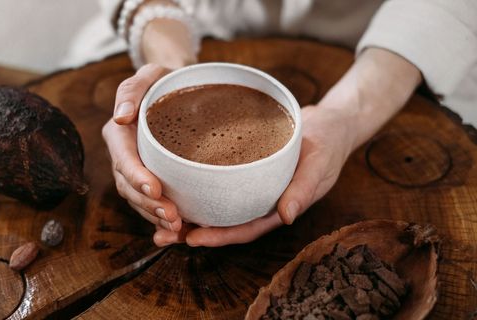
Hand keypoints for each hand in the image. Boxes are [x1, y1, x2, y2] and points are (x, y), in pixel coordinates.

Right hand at [102, 64, 182, 233]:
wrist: (178, 91)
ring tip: (177, 228)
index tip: (154, 189)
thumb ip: (131, 90)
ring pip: (139, 201)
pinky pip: (151, 204)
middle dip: (148, 205)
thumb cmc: (164, 81)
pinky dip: (161, 220)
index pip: (123, 158)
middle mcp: (123, 156)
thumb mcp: (149, 74)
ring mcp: (135, 171)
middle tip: (173, 217)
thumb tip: (121, 116)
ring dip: (155, 217)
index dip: (136, 176)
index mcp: (119, 133)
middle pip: (129, 187)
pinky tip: (179, 232)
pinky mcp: (150, 180)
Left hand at [154, 47, 421, 246]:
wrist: (328, 123)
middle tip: (161, 235)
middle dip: (193, 231)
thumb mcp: (319, 164)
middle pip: (223, 222)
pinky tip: (172, 183)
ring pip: (215, 204)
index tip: (192, 239)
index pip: (245, 228)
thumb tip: (286, 216)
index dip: (219, 236)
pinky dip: (195, 185)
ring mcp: (250, 186)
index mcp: (277, 207)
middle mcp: (259, 200)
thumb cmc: (327, 144)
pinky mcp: (242, 169)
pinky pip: (216, 181)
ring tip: (155, 215)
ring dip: (188, 211)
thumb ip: (304, 189)